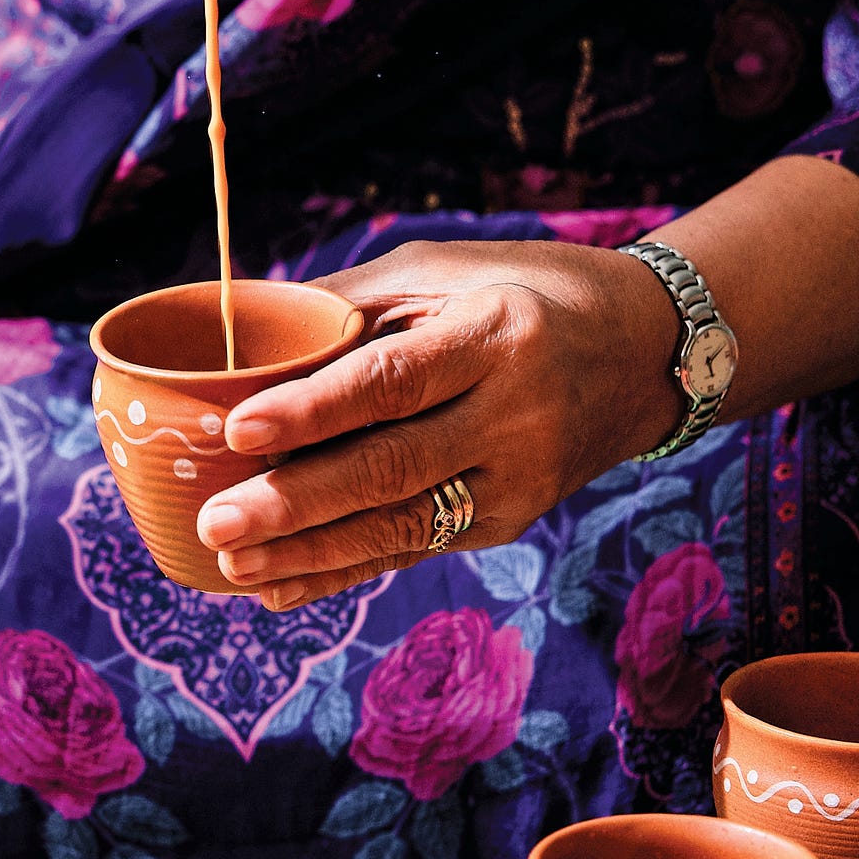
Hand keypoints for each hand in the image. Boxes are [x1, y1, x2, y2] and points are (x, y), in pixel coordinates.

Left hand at [195, 239, 683, 610]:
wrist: (642, 351)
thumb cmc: (516, 290)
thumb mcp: (441, 272)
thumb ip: (347, 304)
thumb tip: (238, 331)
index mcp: (495, 335)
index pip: (395, 380)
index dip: (316, 409)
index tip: (241, 429)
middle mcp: (515, 415)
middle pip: (394, 467)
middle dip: (297, 502)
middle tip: (217, 521)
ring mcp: (519, 479)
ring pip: (403, 525)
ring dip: (309, 552)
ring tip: (231, 563)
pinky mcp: (510, 520)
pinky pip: (415, 548)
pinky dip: (342, 571)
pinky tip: (277, 587)